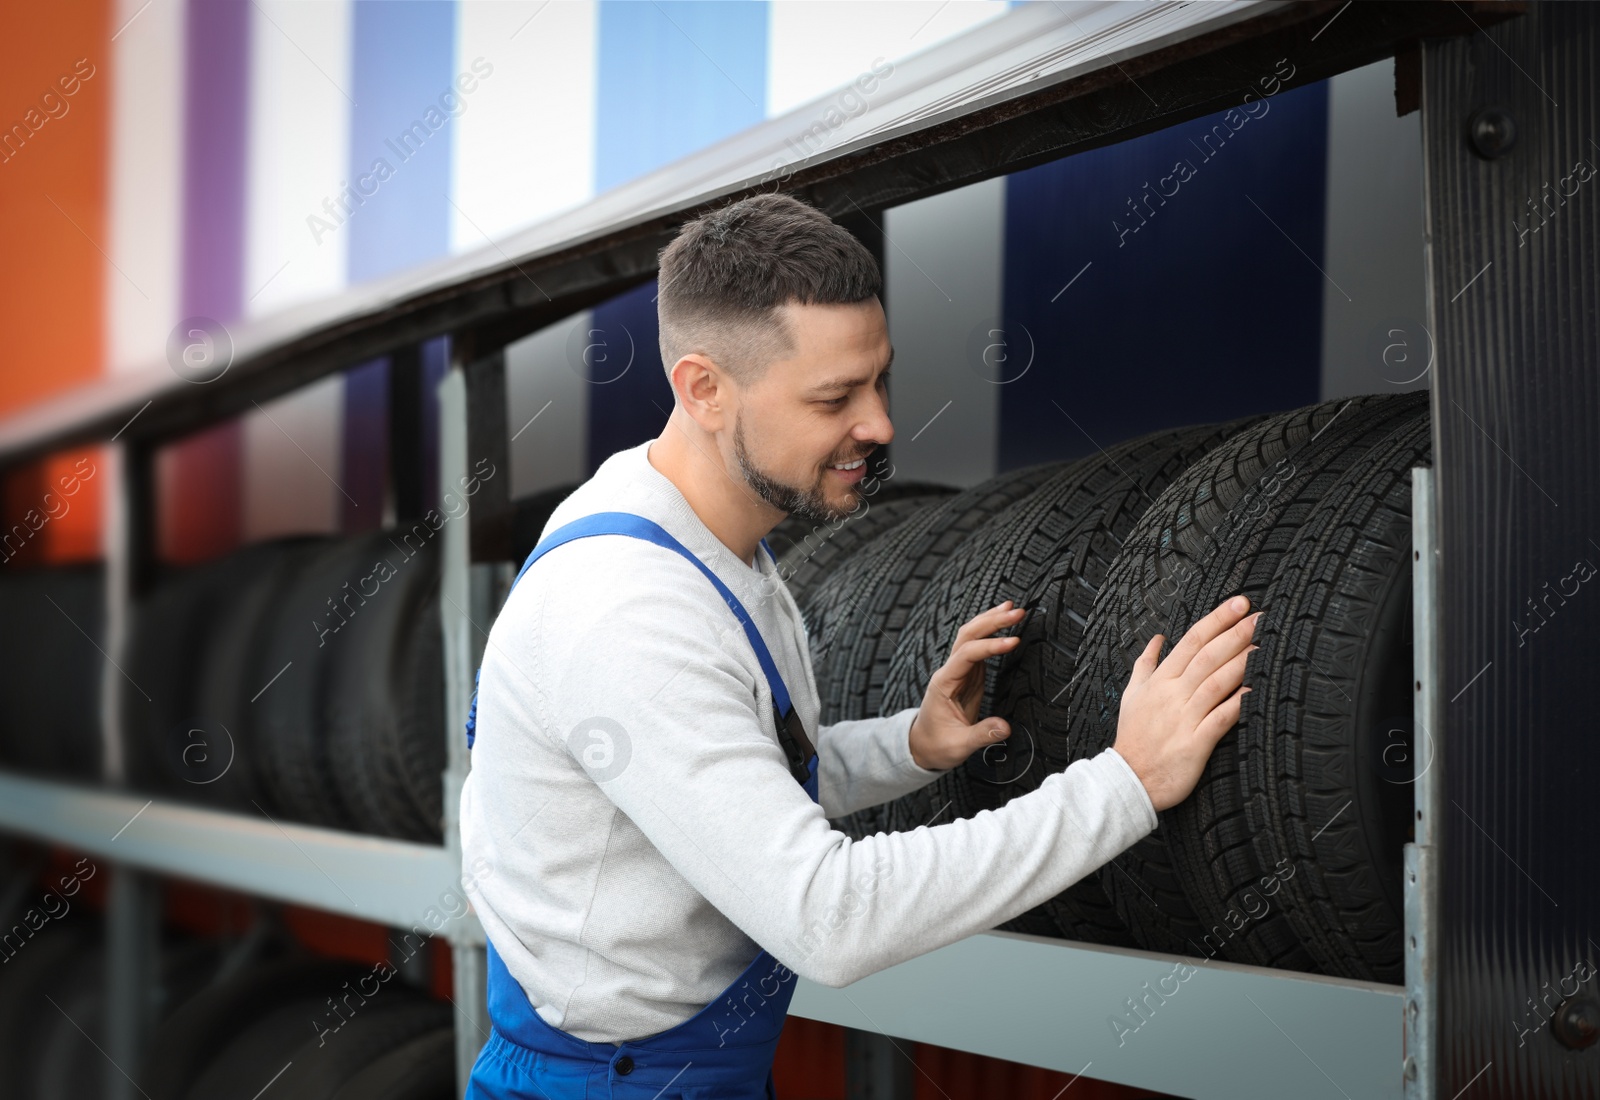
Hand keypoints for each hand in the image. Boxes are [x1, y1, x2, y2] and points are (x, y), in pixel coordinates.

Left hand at [910, 601, 1025, 770]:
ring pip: (971, 636)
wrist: (923, 746)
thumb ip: (981, 734)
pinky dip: (990, 633)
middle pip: (968, 635)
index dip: (990, 646)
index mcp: (944, 683)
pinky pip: (977, 647)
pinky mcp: (968, 676)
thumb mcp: (958, 746)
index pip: (967, 654)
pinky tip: (1003, 624)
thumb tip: (1005, 727)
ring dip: (990, 621)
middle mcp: (949, 671)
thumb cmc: (937, 745)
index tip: (1013, 643)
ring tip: (1012, 608)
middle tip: (1017, 612)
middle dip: (991, 621)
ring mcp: (958, 671)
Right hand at [1112, 595, 1260, 811]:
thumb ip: (1145, 664)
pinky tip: (1256, 690)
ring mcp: (1184, 717)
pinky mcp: (1195, 742)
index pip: (1191, 641)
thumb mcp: (1131, 695)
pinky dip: (1239, 702)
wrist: (1127, 778)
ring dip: (1242, 661)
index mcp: (1160, 680)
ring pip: (1217, 682)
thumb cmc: (1132, 737)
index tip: (1238, 604)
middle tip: (1259, 617)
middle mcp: (1173, 694)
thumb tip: (1157, 639)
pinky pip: (1221, 717)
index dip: (1217, 620)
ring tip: (1264, 645)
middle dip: (1235, 633)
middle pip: (1207, 656)